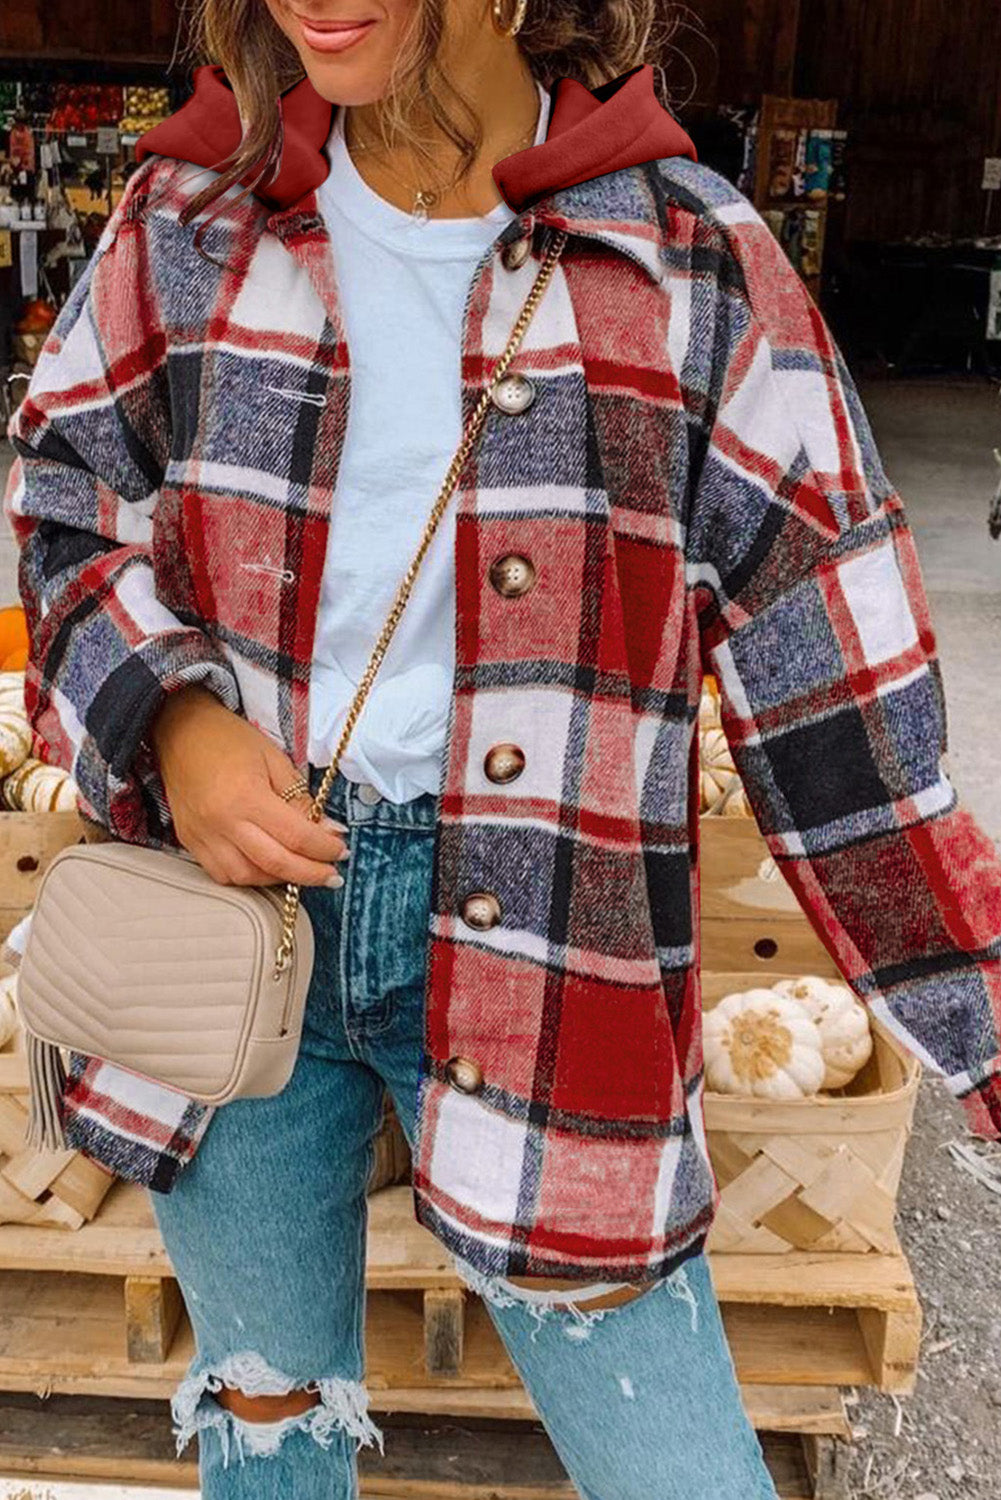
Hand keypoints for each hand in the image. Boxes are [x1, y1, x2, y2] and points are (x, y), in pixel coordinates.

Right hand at [149, 685, 348, 887]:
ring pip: (247, 876)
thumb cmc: (229, 739)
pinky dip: (250, 876)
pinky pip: (223, 874)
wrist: (179, 730)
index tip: (341, 851)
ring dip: (280, 878)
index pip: (295, 836)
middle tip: (331, 875)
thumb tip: (327, 832)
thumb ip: (300, 800)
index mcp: (246, 795)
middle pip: (274, 863)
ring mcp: (202, 835)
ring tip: (301, 870)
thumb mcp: (275, 759)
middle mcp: (222, 821)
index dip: (324, 849)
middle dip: (310, 874)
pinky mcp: (189, 841)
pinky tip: (268, 867)